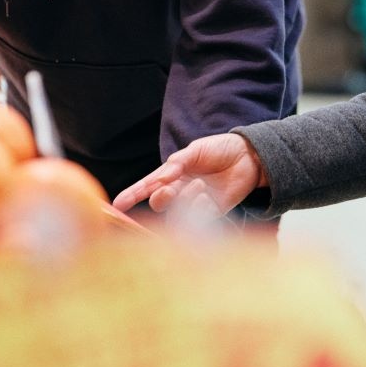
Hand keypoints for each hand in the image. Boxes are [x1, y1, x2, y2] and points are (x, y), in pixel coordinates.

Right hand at [113, 133, 268, 214]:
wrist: (249, 156)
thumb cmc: (219, 149)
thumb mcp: (195, 150)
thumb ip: (178, 164)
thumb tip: (161, 177)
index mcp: (173, 174)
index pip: (148, 186)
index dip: (131, 195)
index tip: (116, 205)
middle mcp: (181, 189)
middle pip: (159, 202)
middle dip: (159, 198)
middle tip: (167, 189)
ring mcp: (196, 201)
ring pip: (178, 211)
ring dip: (185, 199)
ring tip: (200, 185)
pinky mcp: (213, 210)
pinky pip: (198, 217)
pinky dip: (198, 207)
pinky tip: (206, 195)